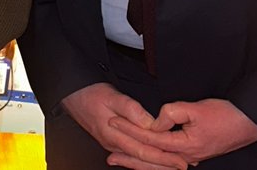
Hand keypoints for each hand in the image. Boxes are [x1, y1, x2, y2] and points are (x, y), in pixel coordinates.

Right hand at [62, 83, 184, 169]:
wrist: (72, 95)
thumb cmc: (91, 94)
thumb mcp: (112, 96)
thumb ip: (131, 109)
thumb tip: (150, 123)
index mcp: (114, 135)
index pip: (143, 151)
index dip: (163, 158)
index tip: (180, 160)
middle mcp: (113, 144)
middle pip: (142, 160)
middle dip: (163, 166)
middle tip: (183, 166)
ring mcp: (112, 144)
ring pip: (137, 160)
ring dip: (156, 165)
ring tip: (173, 167)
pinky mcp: (112, 142)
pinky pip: (132, 155)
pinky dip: (145, 160)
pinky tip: (153, 162)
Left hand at [111, 99, 256, 165]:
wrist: (249, 122)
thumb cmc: (225, 115)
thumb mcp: (195, 108)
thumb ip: (170, 113)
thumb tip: (154, 121)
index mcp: (185, 146)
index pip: (150, 140)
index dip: (130, 130)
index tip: (113, 121)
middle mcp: (187, 157)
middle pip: (153, 159)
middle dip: (130, 158)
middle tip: (109, 157)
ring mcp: (192, 157)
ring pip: (160, 162)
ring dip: (140, 161)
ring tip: (121, 159)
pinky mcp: (195, 153)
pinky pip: (168, 159)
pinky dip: (154, 159)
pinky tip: (144, 157)